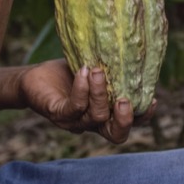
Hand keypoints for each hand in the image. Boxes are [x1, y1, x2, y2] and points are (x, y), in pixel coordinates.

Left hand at [19, 60, 133, 143]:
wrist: (32, 79)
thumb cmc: (66, 75)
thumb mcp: (93, 72)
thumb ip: (111, 71)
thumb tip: (133, 49)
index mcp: (103, 115)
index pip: (127, 124)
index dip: (142, 117)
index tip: (152, 99)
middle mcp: (91, 123)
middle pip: (115, 135)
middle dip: (125, 120)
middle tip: (125, 99)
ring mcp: (74, 122)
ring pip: (96, 117)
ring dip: (100, 93)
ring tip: (99, 70)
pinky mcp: (57, 114)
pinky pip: (74, 107)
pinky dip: (82, 89)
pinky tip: (84, 72)